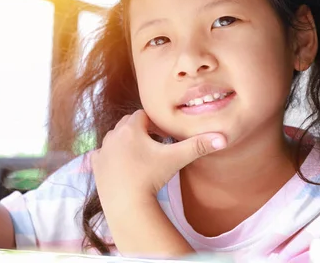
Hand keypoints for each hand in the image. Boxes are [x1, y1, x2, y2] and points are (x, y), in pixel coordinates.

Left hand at [91, 109, 226, 200]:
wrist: (127, 204)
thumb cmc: (151, 178)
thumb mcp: (176, 159)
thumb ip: (198, 146)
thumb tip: (224, 137)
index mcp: (131, 128)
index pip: (144, 116)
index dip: (156, 124)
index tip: (165, 135)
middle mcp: (113, 135)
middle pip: (128, 124)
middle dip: (142, 130)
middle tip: (155, 144)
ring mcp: (102, 150)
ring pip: (115, 138)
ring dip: (127, 142)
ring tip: (141, 155)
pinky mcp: (96, 165)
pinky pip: (103, 154)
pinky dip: (111, 156)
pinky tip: (122, 164)